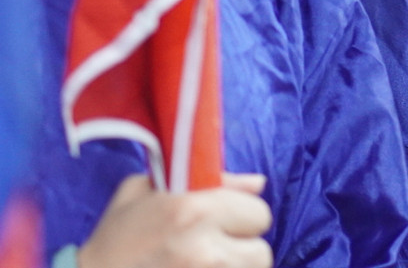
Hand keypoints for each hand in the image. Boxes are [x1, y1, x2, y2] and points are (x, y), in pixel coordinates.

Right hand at [77, 173, 272, 267]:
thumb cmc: (114, 239)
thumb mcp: (145, 192)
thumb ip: (209, 180)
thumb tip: (257, 183)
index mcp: (194, 209)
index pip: (259, 212)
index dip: (242, 217)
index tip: (221, 222)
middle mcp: (205, 248)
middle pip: (261, 250)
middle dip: (242, 249)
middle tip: (213, 249)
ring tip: (204, 265)